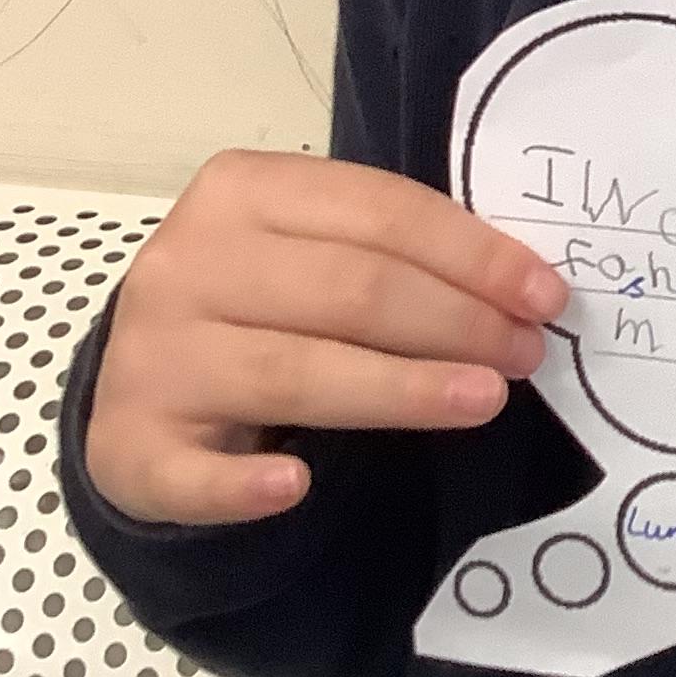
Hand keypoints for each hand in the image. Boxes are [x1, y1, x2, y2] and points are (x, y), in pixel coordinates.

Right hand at [84, 147, 569, 527]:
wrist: (147, 377)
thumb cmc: (260, 301)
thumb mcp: (316, 248)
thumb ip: (394, 251)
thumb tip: (522, 286)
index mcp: (242, 189)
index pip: (382, 213)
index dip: (475, 256)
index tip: (546, 295)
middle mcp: (187, 262)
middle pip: (350, 290)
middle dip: (456, 322)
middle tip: (525, 354)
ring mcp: (152, 354)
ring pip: (298, 372)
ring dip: (404, 390)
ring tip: (486, 401)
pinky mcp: (129, 444)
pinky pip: (195, 473)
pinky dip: (244, 483)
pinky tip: (298, 487)